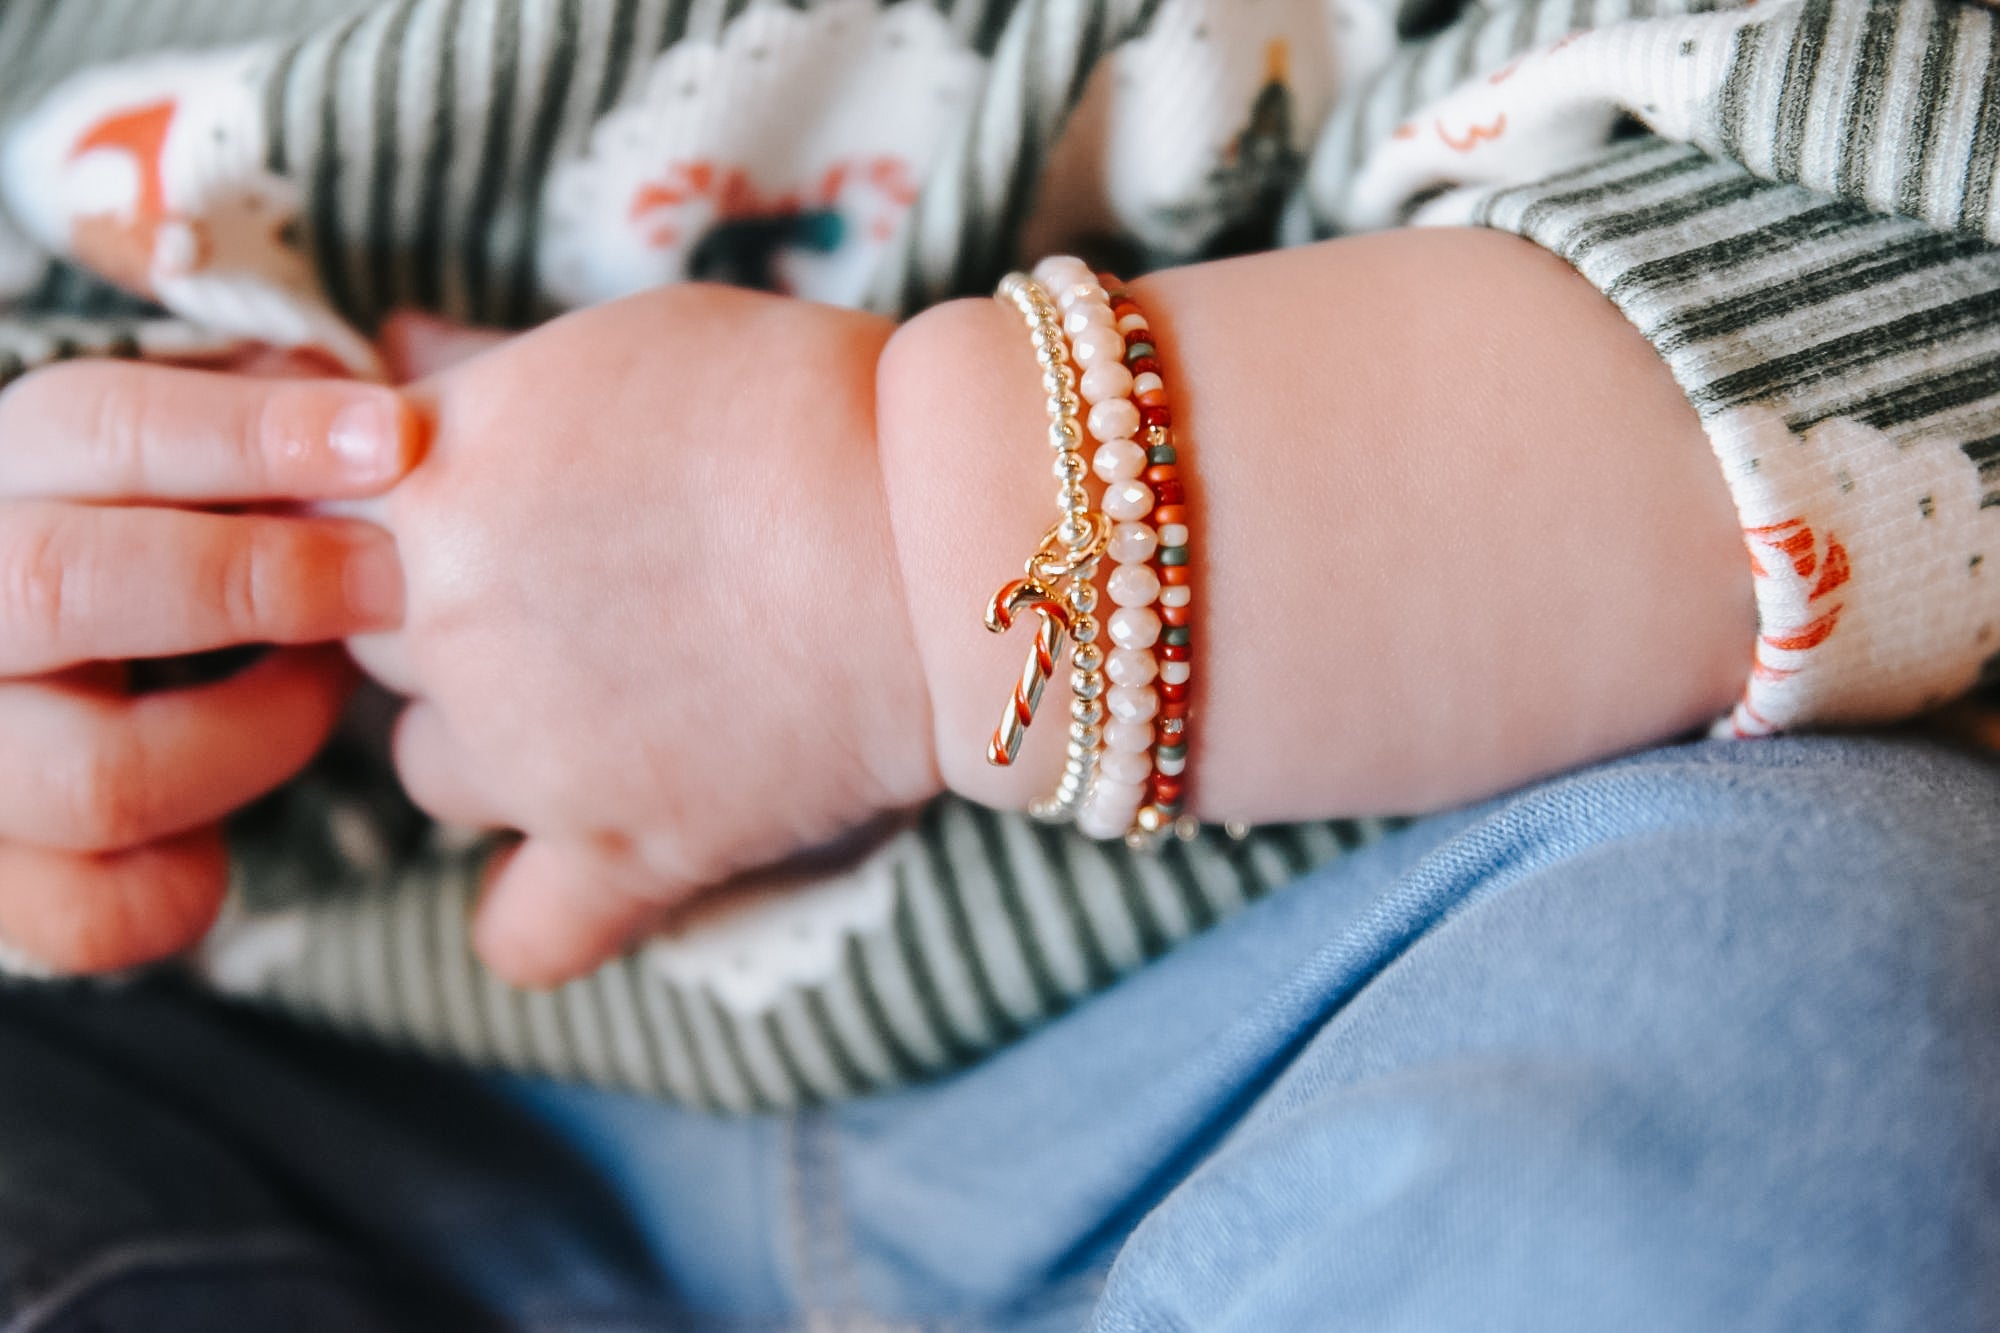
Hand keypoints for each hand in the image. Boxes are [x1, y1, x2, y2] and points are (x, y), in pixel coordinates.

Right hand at [0, 356, 415, 971]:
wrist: (23, 686)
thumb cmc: (166, 539)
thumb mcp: (192, 458)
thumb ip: (277, 417)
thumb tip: (413, 368)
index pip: (90, 426)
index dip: (249, 432)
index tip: (397, 439)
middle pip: (61, 585)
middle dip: (255, 581)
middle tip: (391, 585)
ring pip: (99, 773)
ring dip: (255, 737)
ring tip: (324, 693)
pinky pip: (91, 916)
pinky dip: (185, 886)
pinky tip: (226, 835)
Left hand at [363, 287, 937, 987]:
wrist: (944, 529)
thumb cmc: (799, 405)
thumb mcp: (619, 343)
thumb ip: (477, 368)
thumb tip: (388, 353)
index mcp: (433, 485)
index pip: (316, 512)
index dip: (384, 505)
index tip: (456, 500)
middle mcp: (452, 626)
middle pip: (366, 638)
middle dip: (440, 608)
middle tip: (567, 575)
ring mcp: (533, 757)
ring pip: (428, 768)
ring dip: (484, 736)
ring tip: (599, 690)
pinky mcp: (630, 854)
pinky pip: (525, 937)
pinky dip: (543, 911)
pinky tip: (584, 858)